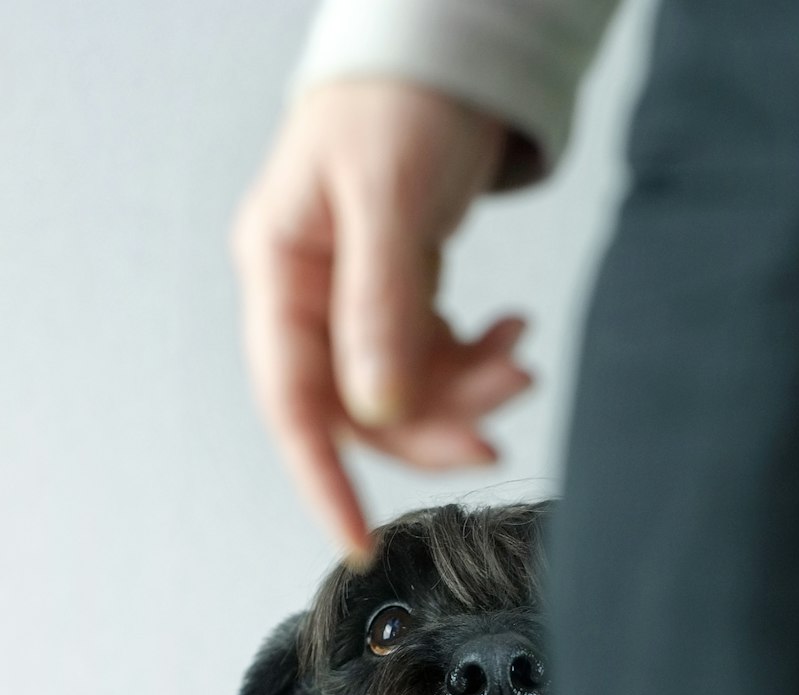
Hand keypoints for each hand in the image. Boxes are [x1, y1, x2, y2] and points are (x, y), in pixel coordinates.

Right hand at [231, 80, 532, 558]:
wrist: (440, 50)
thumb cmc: (401, 100)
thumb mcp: (390, 199)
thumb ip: (380, 308)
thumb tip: (379, 413)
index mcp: (280, 270)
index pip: (291, 402)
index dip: (323, 480)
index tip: (360, 540)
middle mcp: (307, 295)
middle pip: (361, 407)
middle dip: (435, 420)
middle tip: (506, 404)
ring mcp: (350, 300)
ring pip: (403, 392)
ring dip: (465, 391)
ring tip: (519, 355)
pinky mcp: (393, 297)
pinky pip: (429, 360)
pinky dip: (473, 360)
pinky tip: (509, 332)